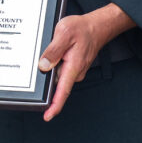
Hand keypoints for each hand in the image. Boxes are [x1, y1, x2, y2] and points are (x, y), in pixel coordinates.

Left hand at [38, 4, 131, 121]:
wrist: (98, 26)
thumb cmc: (83, 29)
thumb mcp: (64, 33)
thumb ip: (53, 50)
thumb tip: (43, 66)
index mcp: (73, 67)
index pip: (62, 92)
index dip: (55, 106)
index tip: (47, 116)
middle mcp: (75, 72)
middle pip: (56, 83)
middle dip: (47, 76)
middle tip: (46, 58)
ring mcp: (75, 70)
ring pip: (57, 75)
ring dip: (51, 66)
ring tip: (55, 47)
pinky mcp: (73, 67)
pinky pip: (60, 69)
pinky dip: (55, 62)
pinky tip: (57, 50)